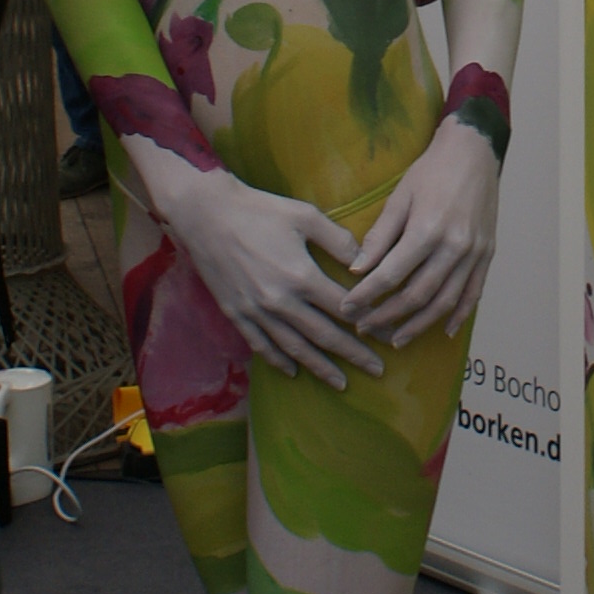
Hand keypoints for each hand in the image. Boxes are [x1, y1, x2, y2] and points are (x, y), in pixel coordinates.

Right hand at [139, 151, 382, 388]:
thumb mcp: (305, 216)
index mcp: (302, 276)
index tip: (388, 337)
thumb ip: (339, 240)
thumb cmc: (259, 210)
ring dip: (320, 368)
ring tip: (341, 383)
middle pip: (325, 335)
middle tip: (377, 371)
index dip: (371, 324)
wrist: (205, 214)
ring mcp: (256, 311)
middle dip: (354, 355)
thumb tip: (366, 263)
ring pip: (295, 348)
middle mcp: (281, 301)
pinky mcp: (236, 313)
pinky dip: (279, 361)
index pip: (346, 309)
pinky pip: (261, 345)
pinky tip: (293, 372)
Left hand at [344, 116, 500, 346]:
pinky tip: (443, 331)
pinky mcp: (487, 254)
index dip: (366, 296)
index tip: (347, 309)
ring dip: (419, 325)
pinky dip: (459, 316)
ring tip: (396, 339)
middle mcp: (454, 246)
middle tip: (364, 328)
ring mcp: (474, 253)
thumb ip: (379, 237)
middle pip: (416, 295)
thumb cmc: (431, 171)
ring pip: (445, 302)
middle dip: (387, 317)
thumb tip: (356, 269)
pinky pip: (473, 293)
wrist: (474, 152)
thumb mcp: (399, 198)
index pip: (390, 275)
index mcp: (427, 230)